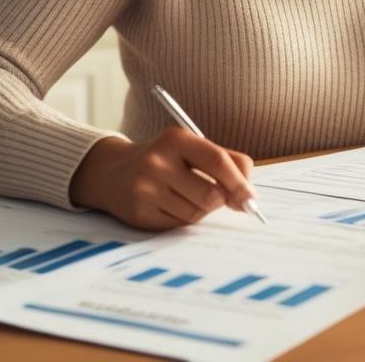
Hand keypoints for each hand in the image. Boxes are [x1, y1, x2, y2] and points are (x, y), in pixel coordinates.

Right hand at [69, 128, 256, 229]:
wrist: (113, 173)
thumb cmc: (166, 161)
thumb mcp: (192, 149)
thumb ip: (226, 162)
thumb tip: (249, 197)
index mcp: (177, 139)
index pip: (218, 161)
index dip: (240, 183)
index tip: (251, 200)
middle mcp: (158, 161)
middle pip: (210, 194)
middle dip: (219, 201)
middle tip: (216, 197)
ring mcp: (146, 188)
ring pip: (196, 213)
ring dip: (200, 210)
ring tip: (185, 196)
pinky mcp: (139, 212)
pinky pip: (178, 225)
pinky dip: (182, 219)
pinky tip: (168, 205)